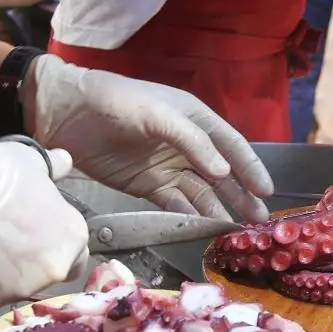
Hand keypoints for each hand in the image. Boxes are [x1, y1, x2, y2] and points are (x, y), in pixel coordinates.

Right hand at [0, 127, 88, 310]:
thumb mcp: (31, 161)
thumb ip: (53, 167)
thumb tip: (64, 160)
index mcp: (73, 237)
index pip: (76, 250)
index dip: (55, 241)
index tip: (36, 231)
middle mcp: (55, 269)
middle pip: (49, 271)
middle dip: (33, 261)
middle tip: (6, 240)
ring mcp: (20, 288)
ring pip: (15, 285)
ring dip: (3, 272)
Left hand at [31, 54, 274, 222]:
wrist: (65, 112)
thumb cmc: (115, 101)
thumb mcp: (156, 112)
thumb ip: (191, 140)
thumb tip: (223, 172)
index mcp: (195, 118)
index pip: (231, 145)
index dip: (251, 167)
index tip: (267, 190)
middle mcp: (188, 145)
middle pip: (222, 174)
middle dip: (242, 195)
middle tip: (260, 220)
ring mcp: (169, 167)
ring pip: (202, 192)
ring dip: (220, 210)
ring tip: (237, 230)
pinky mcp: (149, 186)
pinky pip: (176, 204)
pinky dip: (190, 216)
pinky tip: (204, 228)